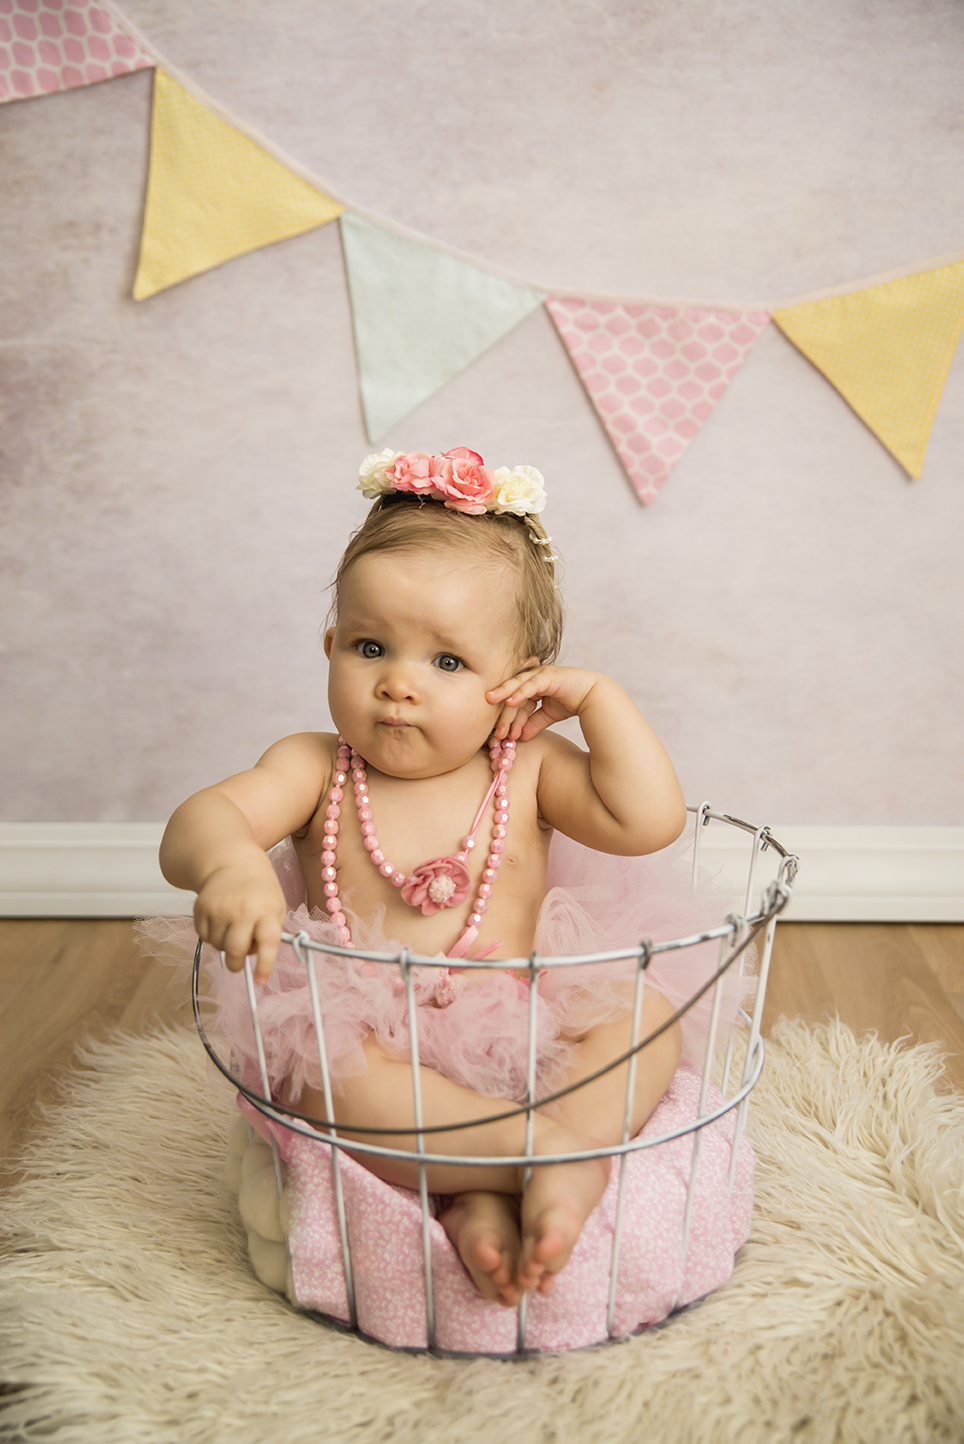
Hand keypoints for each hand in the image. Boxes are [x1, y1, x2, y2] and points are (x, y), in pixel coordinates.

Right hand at [192, 863, 286, 983]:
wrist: (232, 863)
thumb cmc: (259, 890)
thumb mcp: (276, 907)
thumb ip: (271, 934)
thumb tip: (261, 964)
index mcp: (266, 910)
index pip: (268, 943)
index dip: (264, 966)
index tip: (260, 981)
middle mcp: (242, 909)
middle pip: (235, 950)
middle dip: (236, 964)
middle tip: (238, 963)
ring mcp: (219, 908)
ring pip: (218, 946)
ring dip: (225, 946)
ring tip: (233, 929)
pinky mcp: (201, 908)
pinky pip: (204, 937)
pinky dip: (212, 937)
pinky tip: (221, 922)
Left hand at [486, 664, 598, 742]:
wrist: (595, 697)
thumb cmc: (573, 703)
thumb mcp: (548, 716)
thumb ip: (533, 724)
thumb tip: (520, 737)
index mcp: (532, 687)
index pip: (515, 703)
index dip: (508, 720)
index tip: (501, 737)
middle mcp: (533, 678)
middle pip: (512, 696)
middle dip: (504, 715)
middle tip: (497, 734)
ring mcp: (540, 674)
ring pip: (517, 687)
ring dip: (505, 699)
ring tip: (494, 711)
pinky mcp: (548, 675)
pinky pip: (530, 684)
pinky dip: (519, 692)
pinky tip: (510, 701)